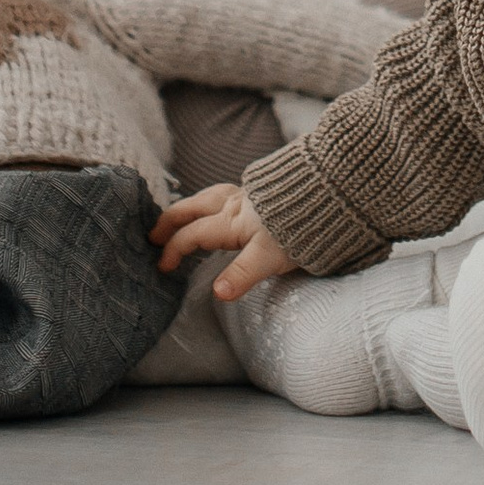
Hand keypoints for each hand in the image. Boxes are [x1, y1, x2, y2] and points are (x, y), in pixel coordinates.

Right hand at [151, 180, 295, 302]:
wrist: (330, 194)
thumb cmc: (302, 228)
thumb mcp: (270, 257)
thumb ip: (242, 274)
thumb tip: (218, 293)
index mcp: (231, 221)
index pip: (193, 235)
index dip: (174, 250)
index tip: (162, 267)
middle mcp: (236, 204)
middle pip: (193, 207)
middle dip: (171, 220)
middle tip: (153, 234)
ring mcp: (250, 195)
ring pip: (210, 196)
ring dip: (190, 207)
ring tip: (181, 216)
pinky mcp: (264, 191)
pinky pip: (226, 193)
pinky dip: (211, 200)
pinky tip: (219, 206)